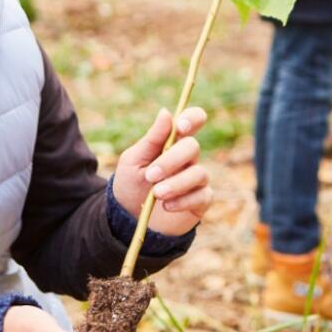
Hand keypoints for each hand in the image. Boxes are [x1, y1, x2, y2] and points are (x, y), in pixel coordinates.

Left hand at [113, 107, 212, 236]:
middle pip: (193, 147)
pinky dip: (183, 201)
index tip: (181, 127)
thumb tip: (166, 112)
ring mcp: (196, 179)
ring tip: (156, 194)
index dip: (192, 118)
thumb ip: (152, 138)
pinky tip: (167, 206)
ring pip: (199, 173)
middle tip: (150, 176)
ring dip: (176, 183)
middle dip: (171, 161)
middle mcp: (188, 158)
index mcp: (172, 142)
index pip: (193, 120)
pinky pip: (202, 196)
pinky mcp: (201, 201)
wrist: (128, 220)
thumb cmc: (130, 185)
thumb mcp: (134, 160)